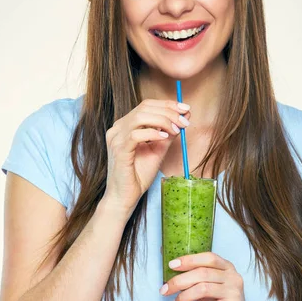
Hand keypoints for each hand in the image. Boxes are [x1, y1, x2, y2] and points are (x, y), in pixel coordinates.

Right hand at [103, 99, 190, 214]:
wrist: (125, 196)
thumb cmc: (138, 174)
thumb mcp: (158, 149)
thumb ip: (169, 132)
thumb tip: (184, 116)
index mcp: (125, 125)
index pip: (146, 105)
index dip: (167, 104)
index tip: (185, 108)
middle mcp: (118, 128)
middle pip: (144, 108)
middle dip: (169, 112)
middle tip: (185, 121)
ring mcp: (116, 138)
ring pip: (140, 117)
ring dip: (163, 120)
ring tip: (177, 130)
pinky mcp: (118, 150)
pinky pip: (135, 135)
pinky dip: (153, 133)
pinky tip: (164, 137)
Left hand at [160, 251, 258, 300]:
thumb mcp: (207, 290)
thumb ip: (195, 279)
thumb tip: (172, 269)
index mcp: (228, 268)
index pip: (208, 258)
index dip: (189, 260)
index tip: (171, 265)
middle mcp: (233, 277)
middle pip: (202, 273)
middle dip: (179, 281)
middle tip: (164, 290)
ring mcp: (235, 293)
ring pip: (203, 289)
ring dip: (183, 298)